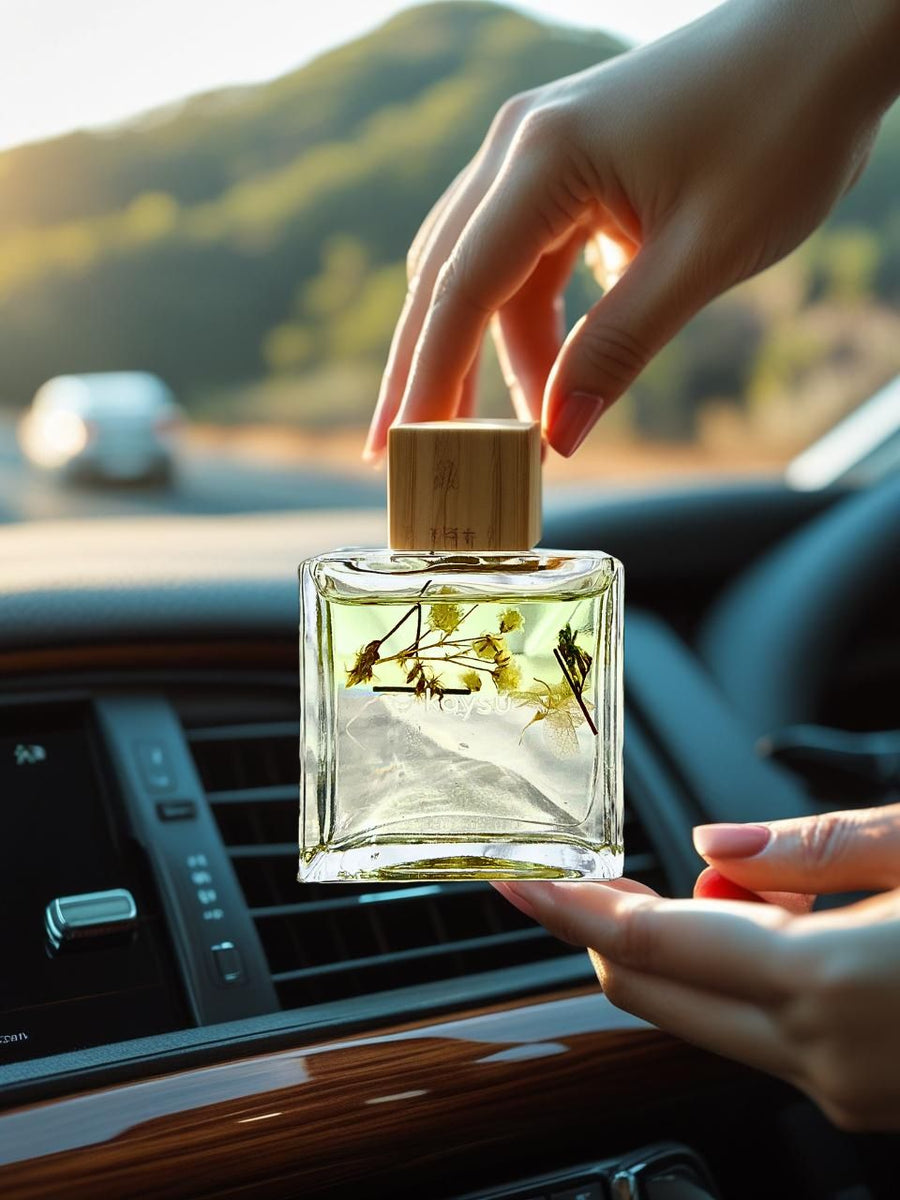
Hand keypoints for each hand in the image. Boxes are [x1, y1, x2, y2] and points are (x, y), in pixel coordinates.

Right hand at [365, 0, 896, 460]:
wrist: (830, 36)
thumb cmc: (784, 126)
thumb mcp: (704, 255)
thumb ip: (622, 346)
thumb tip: (558, 434)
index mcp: (545, 158)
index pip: (461, 291)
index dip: (431, 380)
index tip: (408, 451)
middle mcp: (520, 145)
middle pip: (446, 280)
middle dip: (429, 373)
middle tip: (407, 456)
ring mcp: (538, 147)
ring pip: (485, 271)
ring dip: (489, 353)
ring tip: (507, 434)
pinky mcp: (567, 163)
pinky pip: (525, 255)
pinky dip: (529, 319)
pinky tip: (546, 370)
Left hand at [492, 804, 899, 1130]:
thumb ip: (812, 849)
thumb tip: (712, 846)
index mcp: (827, 981)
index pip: (651, 943)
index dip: (572, 908)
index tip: (518, 880)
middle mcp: (821, 1054)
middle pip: (657, 994)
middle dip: (608, 929)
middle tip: (591, 871)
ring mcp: (843, 1090)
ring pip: (710, 1017)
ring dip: (691, 949)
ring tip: (760, 882)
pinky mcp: (864, 1101)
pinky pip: (767, 1038)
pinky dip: (749, 982)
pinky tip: (794, 929)